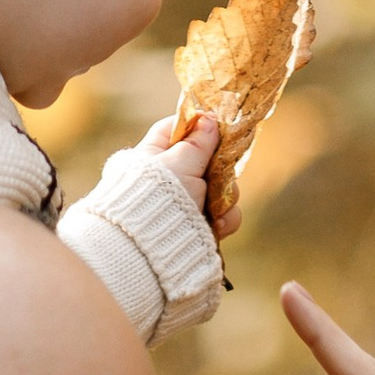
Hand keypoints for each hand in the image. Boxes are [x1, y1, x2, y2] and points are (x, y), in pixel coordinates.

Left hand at [144, 107, 240, 242]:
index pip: (174, 130)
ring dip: (225, 198)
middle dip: (218, 169)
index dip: (196, 125)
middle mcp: (166, 181)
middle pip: (205, 161)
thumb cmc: (157, 201)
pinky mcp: (197, 230)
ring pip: (219, 190)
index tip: (215, 125)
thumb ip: (197, 143)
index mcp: (150, 158)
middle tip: (220, 172)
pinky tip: (218, 227)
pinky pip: (222, 217)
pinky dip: (225, 221)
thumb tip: (210, 120)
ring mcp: (183, 206)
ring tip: (216, 210)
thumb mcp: (179, 165)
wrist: (148, 254)